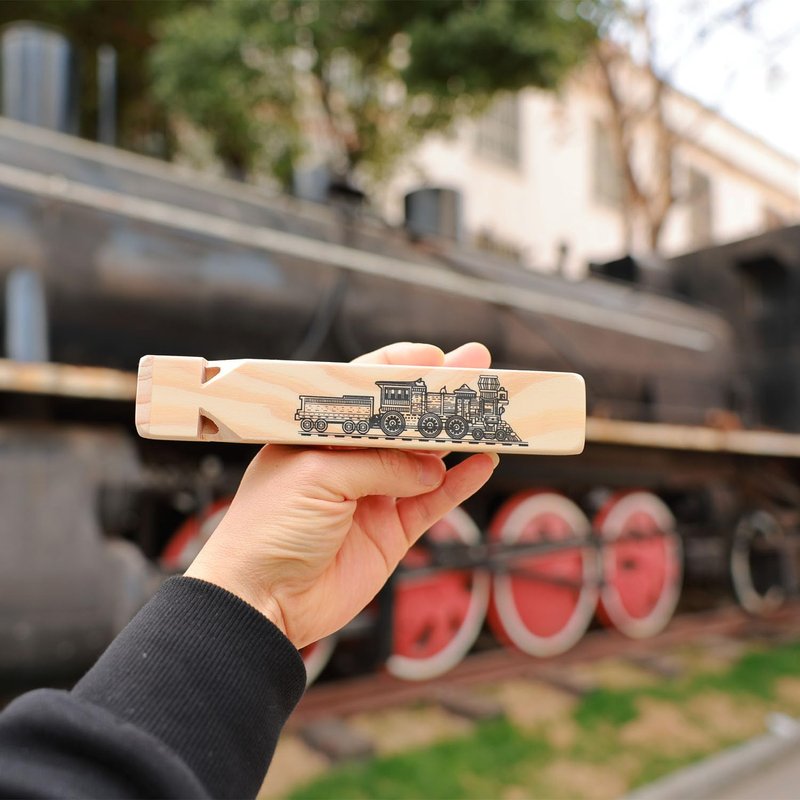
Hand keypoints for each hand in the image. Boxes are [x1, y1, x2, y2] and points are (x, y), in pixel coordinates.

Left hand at [184, 342, 498, 648]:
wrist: (260, 603)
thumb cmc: (266, 531)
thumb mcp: (316, 477)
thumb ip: (377, 465)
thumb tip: (429, 465)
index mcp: (319, 434)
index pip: (364, 390)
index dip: (400, 371)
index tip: (436, 359)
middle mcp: (348, 459)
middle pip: (403, 420)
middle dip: (439, 395)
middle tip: (477, 368)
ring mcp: (373, 495)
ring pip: (425, 458)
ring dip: (458, 436)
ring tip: (490, 413)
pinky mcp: (391, 532)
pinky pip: (434, 501)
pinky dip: (461, 483)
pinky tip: (483, 464)